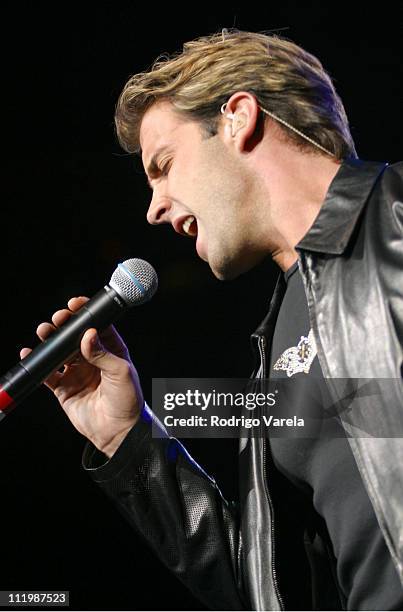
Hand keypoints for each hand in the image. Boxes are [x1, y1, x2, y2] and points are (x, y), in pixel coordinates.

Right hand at [20, 297, 142, 457]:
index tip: (75, 304)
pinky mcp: (64, 387)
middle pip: (75, 335)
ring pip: (59, 350)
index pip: (96, 325)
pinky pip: (48, 372)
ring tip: (44, 332)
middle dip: (64, 324)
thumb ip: (103, 353)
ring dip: (50, 340)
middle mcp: (93, 358)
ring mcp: (77, 372)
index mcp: (111, 350)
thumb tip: (88, 334)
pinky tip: (31, 352)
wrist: (118, 432)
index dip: (85, 313)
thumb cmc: (128, 401)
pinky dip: (38, 362)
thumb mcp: (121, 372)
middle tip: (58, 319)